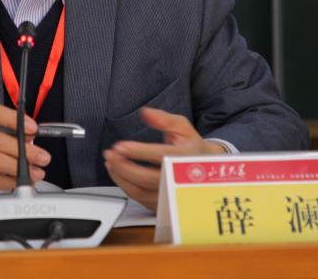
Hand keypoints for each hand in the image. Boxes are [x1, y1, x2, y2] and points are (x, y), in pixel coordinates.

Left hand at [103, 107, 226, 210]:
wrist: (206, 172)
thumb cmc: (191, 147)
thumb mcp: (183, 128)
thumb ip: (164, 119)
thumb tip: (146, 112)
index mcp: (185, 159)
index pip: (160, 156)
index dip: (138, 152)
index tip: (120, 146)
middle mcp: (178, 180)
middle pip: (146, 178)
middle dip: (123, 166)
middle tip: (110, 154)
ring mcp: (170, 195)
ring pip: (139, 191)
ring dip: (120, 176)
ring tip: (110, 162)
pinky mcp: (161, 204)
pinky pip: (138, 198)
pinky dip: (124, 185)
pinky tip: (117, 172)